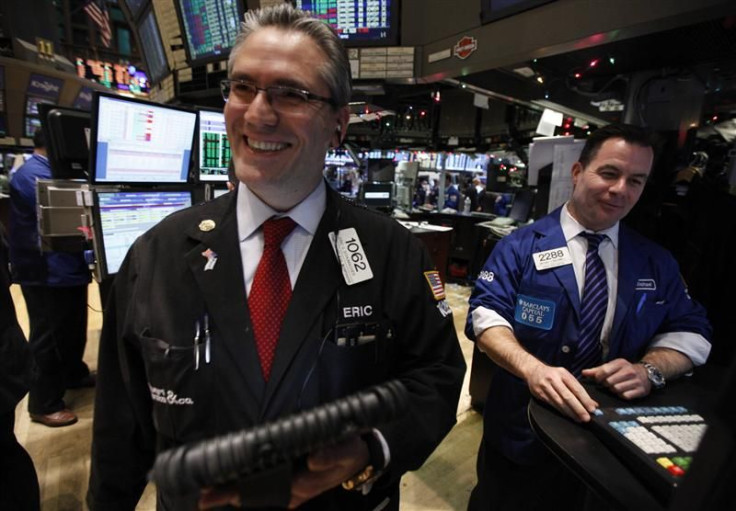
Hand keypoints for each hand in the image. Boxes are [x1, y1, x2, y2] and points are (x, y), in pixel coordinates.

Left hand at [198, 435, 369, 509]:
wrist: (358, 456)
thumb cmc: (350, 452)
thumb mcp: (347, 450)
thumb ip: (332, 454)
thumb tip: (313, 460)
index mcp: (303, 485)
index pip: (268, 491)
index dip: (244, 492)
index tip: (225, 494)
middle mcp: (292, 491)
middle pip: (257, 496)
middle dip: (230, 496)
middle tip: (203, 498)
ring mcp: (290, 489)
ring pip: (257, 494)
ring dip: (233, 493)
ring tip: (206, 495)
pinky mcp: (289, 484)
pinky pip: (265, 488)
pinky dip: (246, 487)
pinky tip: (228, 484)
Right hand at [527, 363, 597, 421]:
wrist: (533, 371)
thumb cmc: (553, 375)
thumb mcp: (566, 377)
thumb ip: (578, 389)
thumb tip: (593, 404)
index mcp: (563, 373)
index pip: (576, 388)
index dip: (585, 399)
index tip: (592, 409)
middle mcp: (553, 379)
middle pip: (567, 396)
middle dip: (578, 408)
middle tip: (586, 417)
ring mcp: (545, 386)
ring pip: (559, 402)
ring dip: (570, 412)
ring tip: (578, 419)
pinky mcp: (539, 393)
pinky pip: (552, 404)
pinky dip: (561, 411)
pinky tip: (568, 415)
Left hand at [582, 358, 650, 398]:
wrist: (646, 373)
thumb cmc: (625, 370)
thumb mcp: (612, 366)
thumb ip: (597, 370)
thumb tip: (583, 373)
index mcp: (620, 363)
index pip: (604, 371)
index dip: (598, 377)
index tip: (599, 379)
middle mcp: (629, 371)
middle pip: (609, 382)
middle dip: (606, 384)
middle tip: (609, 383)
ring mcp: (636, 381)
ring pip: (616, 389)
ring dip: (614, 390)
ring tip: (616, 387)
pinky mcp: (640, 390)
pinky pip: (625, 396)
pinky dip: (622, 395)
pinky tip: (624, 391)